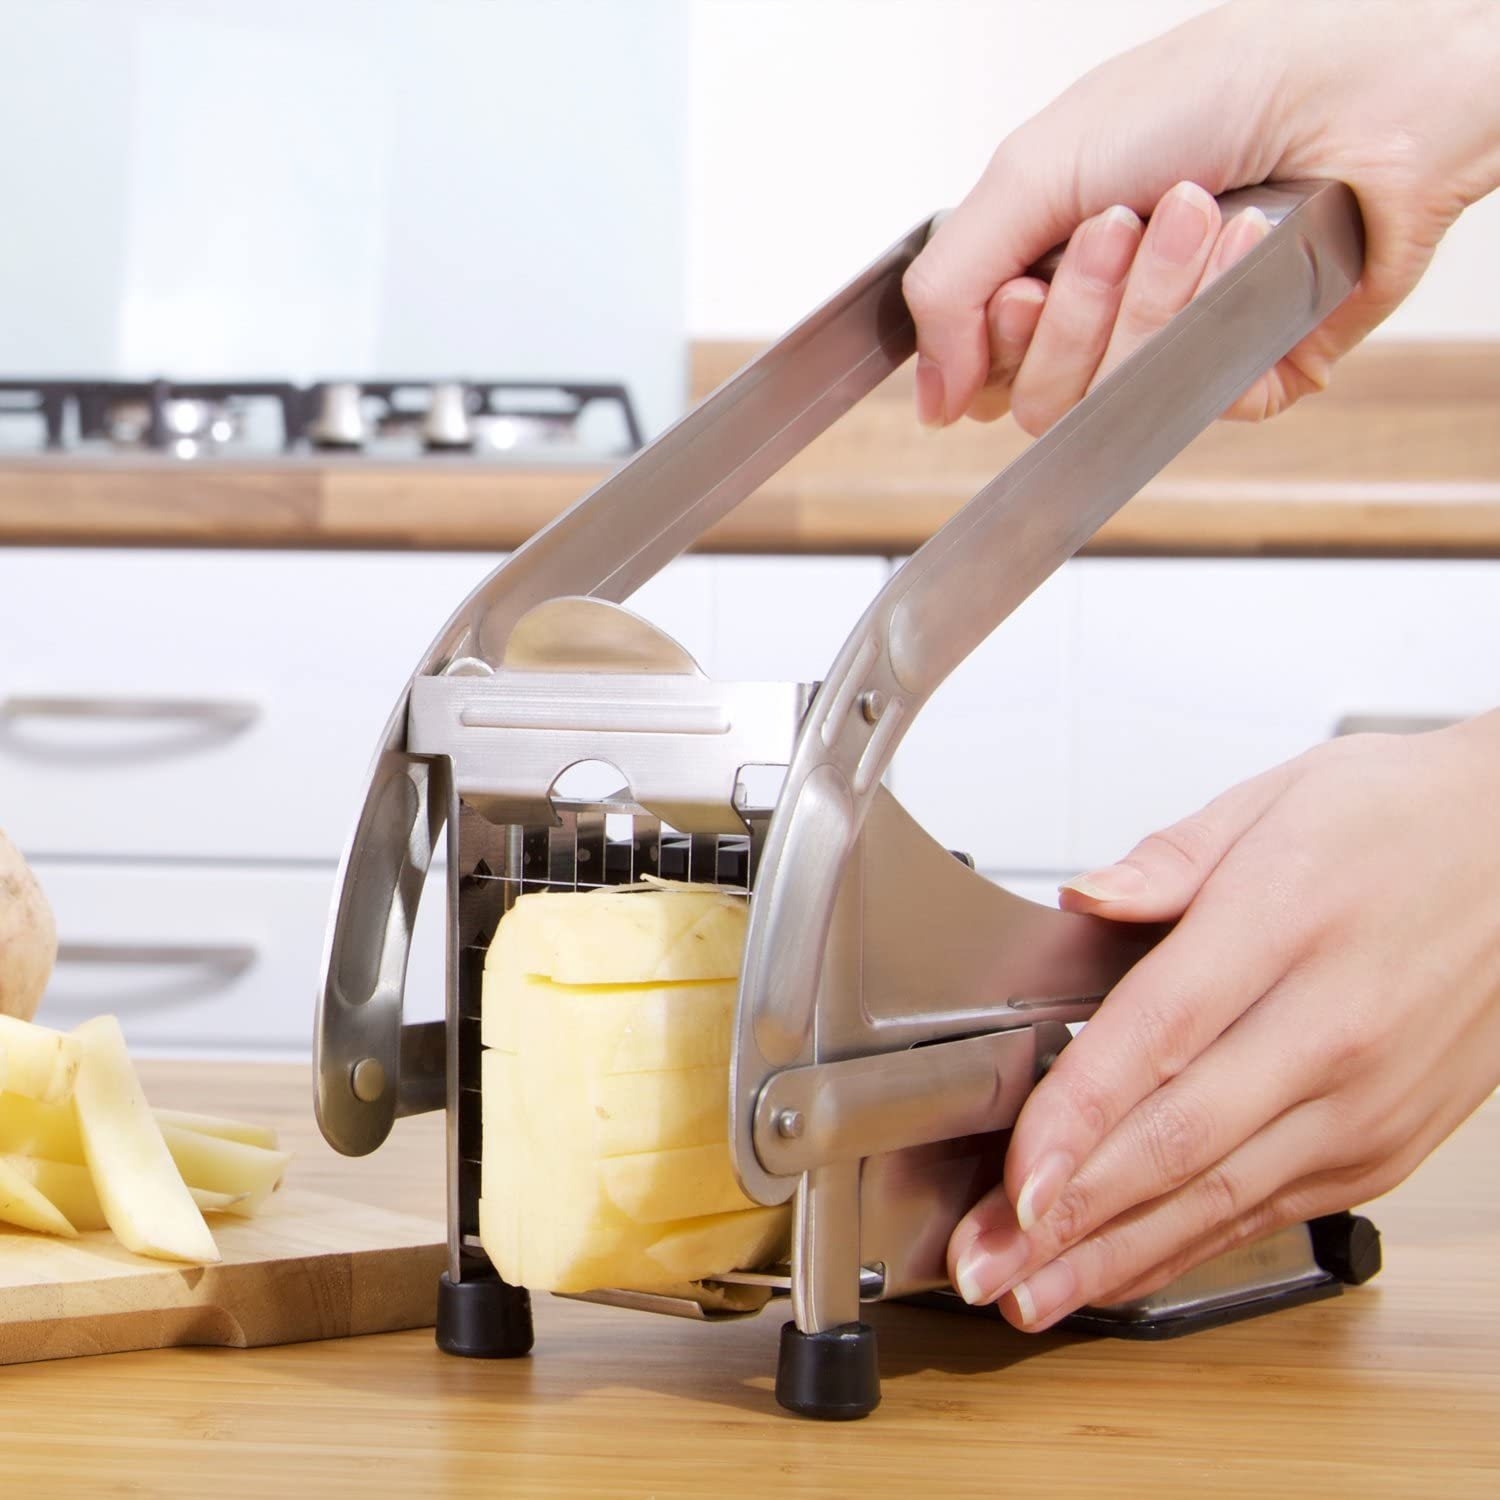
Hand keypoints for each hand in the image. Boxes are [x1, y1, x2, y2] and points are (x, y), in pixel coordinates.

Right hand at [903, 0, 1499, 432]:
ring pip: (1118, 403)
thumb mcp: (1033, 170)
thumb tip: (927, 398)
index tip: (1028, 278)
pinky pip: (1201, 402)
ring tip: (1203, 211)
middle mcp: (1103, 319)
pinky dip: (1224, 315)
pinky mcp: (1245, 374)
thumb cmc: (1208, 92)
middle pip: (1042, 397)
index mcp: (1041, 268)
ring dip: (1157, 296)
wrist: (1355, 86)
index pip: (984, 370)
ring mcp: (1172, 352)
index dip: (1003, 336)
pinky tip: (1252, 247)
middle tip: (1124, 222)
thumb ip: (948, 286)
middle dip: (1085, 306)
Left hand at [948, 713, 1499, 1329]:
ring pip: (1219, 1199)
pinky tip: (1122, 1270)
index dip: (1078, 1118)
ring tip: (1030, 1294)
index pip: (1159, 1036)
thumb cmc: (1396, 821)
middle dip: (1070, 1216)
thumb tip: (1086, 898)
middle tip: (986, 1261)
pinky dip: (1187, 1249)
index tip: (1014, 1177)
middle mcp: (1330, 1031)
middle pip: (1179, 1141)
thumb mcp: (1272, 798)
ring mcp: (1362, 1104)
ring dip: (1114, 1256)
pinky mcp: (1382, 1147)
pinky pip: (1267, 1211)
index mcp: (1283, 927)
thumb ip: (1167, 860)